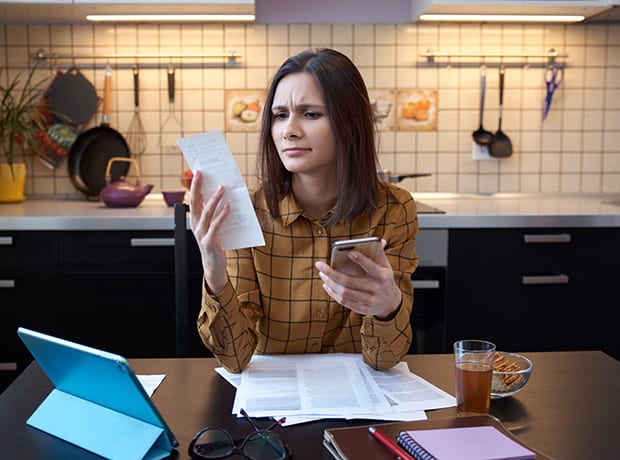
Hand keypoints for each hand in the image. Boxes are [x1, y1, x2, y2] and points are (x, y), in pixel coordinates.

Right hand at [189, 170, 229, 293]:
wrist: (213, 266)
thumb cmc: (214, 243)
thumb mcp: (212, 226)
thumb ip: (214, 212)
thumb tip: (221, 194)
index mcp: (195, 220)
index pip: (193, 199)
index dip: (194, 185)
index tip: (198, 172)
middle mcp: (195, 225)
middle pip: (195, 202)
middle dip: (198, 187)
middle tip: (202, 173)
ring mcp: (201, 234)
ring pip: (206, 213)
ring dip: (214, 199)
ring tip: (221, 188)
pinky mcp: (209, 242)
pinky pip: (216, 226)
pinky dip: (222, 215)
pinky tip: (228, 207)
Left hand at [314, 239, 401, 319]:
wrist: (390, 304)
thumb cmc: (384, 280)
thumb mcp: (386, 267)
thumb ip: (380, 254)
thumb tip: (380, 241)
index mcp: (382, 276)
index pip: (371, 267)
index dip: (361, 260)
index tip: (349, 252)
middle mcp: (375, 289)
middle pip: (349, 281)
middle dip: (331, 273)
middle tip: (319, 265)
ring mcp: (368, 300)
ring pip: (344, 292)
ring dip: (330, 282)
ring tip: (322, 274)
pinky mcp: (362, 309)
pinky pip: (344, 301)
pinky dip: (333, 293)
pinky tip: (326, 285)